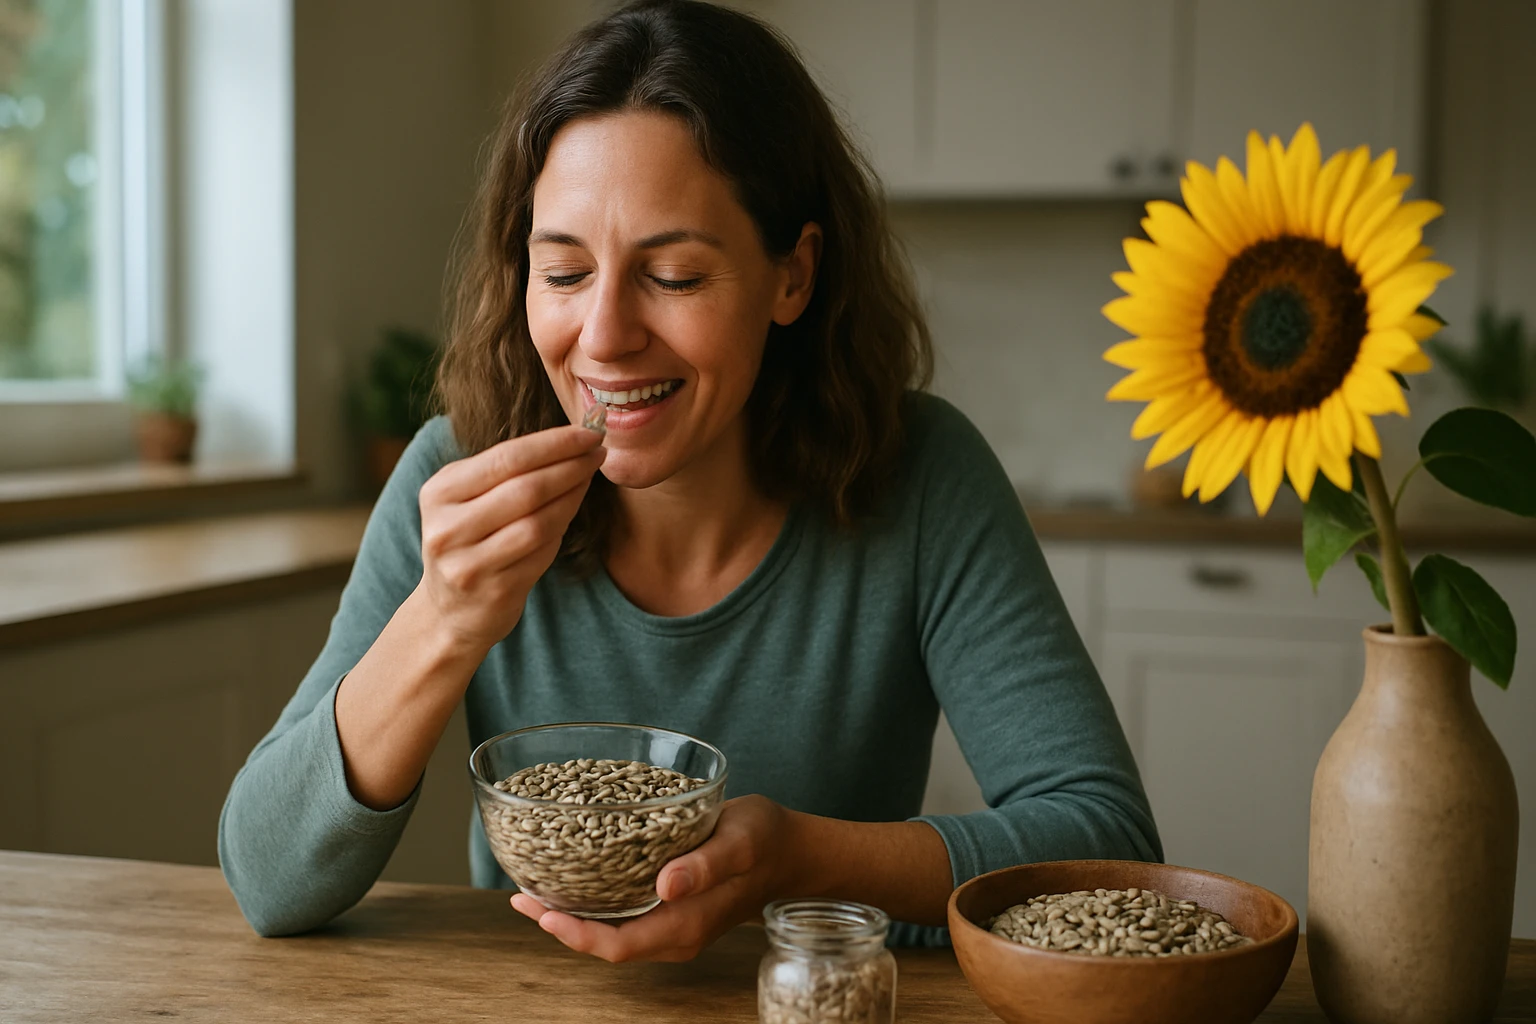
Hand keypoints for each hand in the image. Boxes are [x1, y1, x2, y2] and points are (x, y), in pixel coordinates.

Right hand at [416, 425, 605, 653]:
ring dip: (573, 495)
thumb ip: (506, 471)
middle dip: (570, 465)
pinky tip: (574, 508)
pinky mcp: (494, 590)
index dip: (553, 443)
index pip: (506, 458)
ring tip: (590, 476)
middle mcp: (448, 529)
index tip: (588, 433)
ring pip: (538, 522)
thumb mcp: (467, 499)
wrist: (451, 610)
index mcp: (439, 493)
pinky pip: (541, 551)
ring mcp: (469, 564)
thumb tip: (572, 440)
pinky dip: (563, 525)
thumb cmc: (470, 540)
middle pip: (525, 488)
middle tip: (599, 452)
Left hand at [511, 795, 794, 961]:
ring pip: (610, 931)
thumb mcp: (739, 843)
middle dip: (559, 923)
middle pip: (604, 943)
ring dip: (572, 913)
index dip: (573, 934)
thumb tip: (667, 884)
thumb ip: (706, 865)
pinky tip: (576, 876)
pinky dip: (593, 901)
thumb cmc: (765, 841)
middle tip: (521, 891)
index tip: (540, 910)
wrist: (789, 849)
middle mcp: (674, 934)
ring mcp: (672, 925)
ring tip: (536, 885)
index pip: (616, 946)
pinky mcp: (671, 908)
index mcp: (685, 926)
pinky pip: (623, 915)